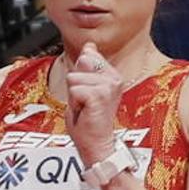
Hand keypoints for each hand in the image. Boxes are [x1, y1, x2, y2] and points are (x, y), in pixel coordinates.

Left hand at [64, 42, 124, 165]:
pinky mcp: (100, 95)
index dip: (79, 77)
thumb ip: (86, 68)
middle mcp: (114, 78)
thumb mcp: (84, 88)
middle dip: (74, 86)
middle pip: (79, 65)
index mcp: (112, 74)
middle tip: (84, 103)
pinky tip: (84, 111)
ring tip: (85, 108)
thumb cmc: (89, 119)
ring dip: (74, 96)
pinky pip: (74, 90)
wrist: (95, 142)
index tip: (88, 94)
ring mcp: (109, 86)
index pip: (87, 57)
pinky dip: (73, 102)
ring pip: (74, 78)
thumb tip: (89, 47)